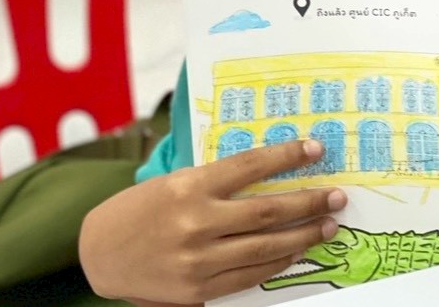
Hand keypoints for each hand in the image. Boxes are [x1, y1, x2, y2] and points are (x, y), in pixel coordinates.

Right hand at [79, 139, 346, 305]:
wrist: (101, 252)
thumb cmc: (142, 208)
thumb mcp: (175, 181)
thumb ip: (217, 180)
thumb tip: (270, 171)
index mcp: (190, 185)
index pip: (250, 165)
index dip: (287, 156)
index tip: (315, 149)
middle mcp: (195, 221)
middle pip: (267, 211)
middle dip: (309, 202)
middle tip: (337, 196)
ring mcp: (197, 259)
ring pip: (264, 248)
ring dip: (303, 236)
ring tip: (327, 225)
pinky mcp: (196, 289)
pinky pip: (248, 276)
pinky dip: (276, 264)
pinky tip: (296, 252)